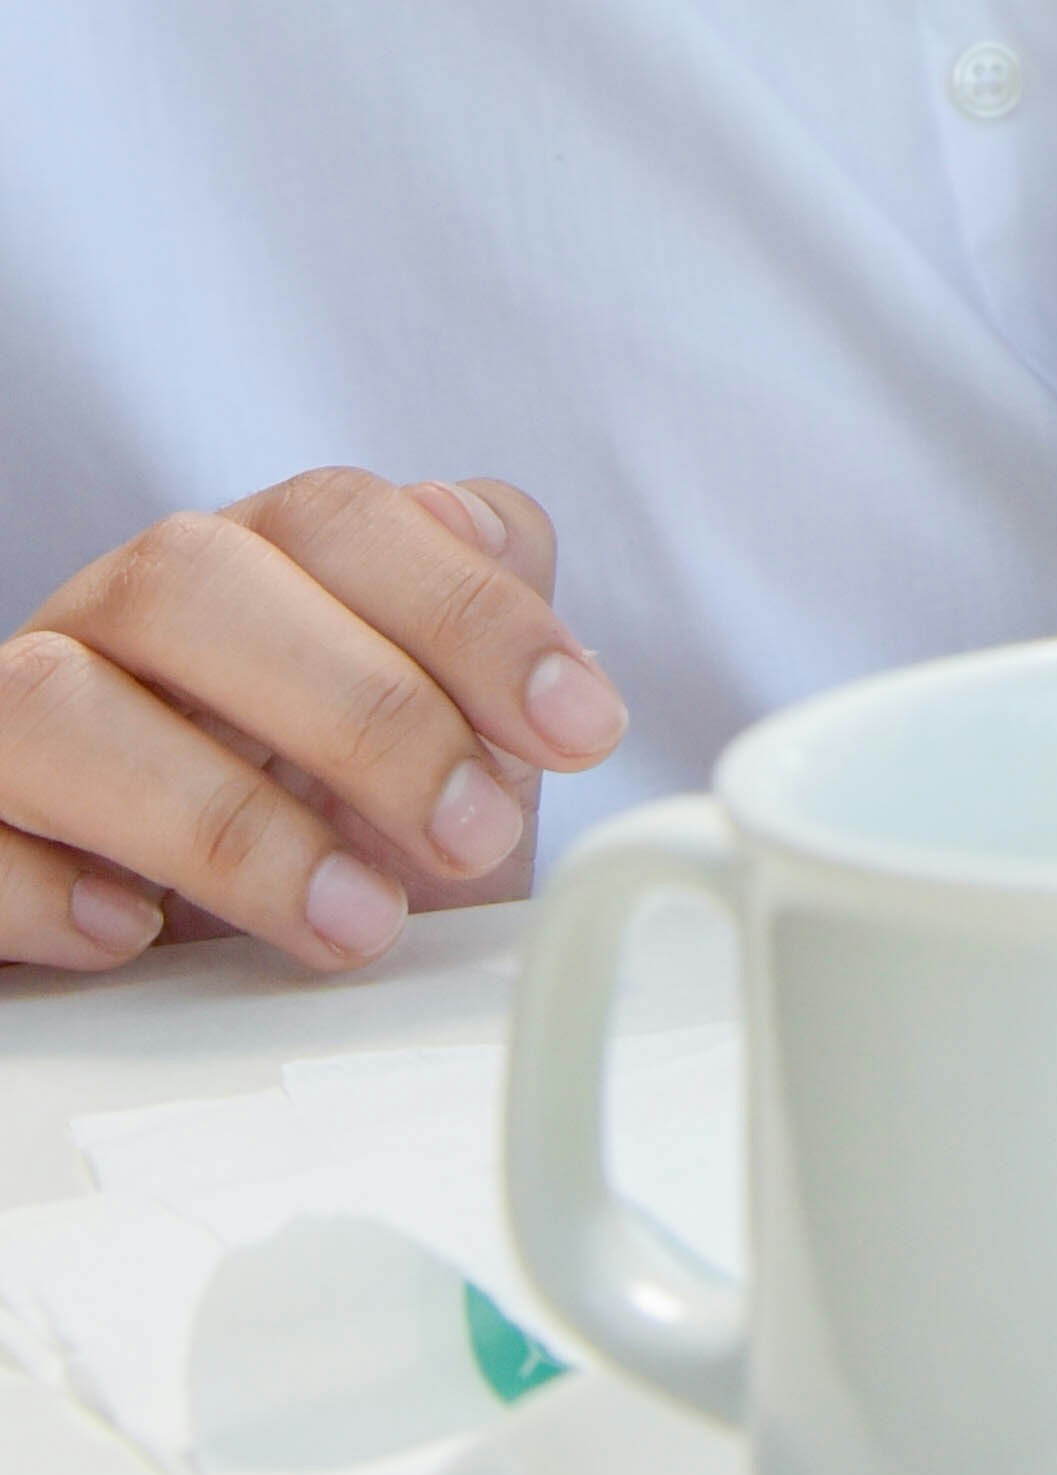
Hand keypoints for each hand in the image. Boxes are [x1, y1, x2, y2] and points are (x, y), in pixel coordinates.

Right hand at [0, 474, 627, 976]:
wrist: (196, 956)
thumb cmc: (327, 819)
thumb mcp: (433, 727)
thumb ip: (469, 615)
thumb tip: (486, 536)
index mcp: (244, 561)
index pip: (338, 517)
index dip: (466, 610)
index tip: (582, 727)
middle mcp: (115, 617)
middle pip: (191, 580)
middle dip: (358, 707)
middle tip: (476, 833)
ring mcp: (13, 721)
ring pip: (55, 703)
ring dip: (222, 817)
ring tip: (355, 920)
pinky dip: (43, 887)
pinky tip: (139, 935)